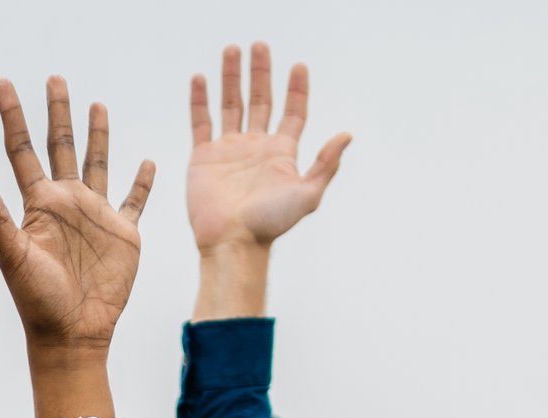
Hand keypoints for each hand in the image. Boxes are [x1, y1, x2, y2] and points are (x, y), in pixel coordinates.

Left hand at [0, 77, 155, 352]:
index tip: (3, 82)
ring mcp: (95, 216)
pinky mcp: (123, 234)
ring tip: (96, 105)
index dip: (12, 116)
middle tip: (55, 78)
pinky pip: (135, 200)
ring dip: (97, 135)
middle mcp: (66, 203)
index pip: (20, 150)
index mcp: (38, 204)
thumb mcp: (12, 255)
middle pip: (60, 146)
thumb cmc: (36, 300)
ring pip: (97, 163)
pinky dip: (142, 181)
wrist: (71, 333)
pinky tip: (147, 162)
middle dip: (58, 112)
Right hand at [187, 44, 349, 253]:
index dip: (297, 89)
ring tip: (232, 50)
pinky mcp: (203, 157)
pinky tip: (200, 79)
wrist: (232, 242)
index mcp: (282, 152)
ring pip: (232, 104)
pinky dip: (200, 100)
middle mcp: (256, 146)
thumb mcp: (308, 195)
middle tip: (259, 46)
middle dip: (261, 72)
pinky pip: (201, 122)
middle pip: (261, 100)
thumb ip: (326, 164)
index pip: (293, 112)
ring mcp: (229, 149)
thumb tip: (347, 134)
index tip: (298, 66)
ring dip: (231, 78)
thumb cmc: (270, 224)